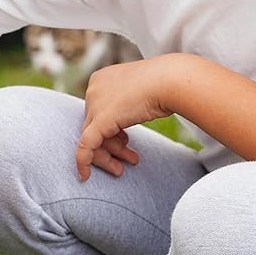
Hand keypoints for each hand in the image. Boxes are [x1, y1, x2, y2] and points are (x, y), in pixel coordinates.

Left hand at [76, 56, 172, 179]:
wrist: (171, 80)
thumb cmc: (165, 84)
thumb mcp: (141, 92)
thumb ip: (127, 104)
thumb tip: (124, 121)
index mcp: (101, 79)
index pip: (98, 112)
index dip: (111, 132)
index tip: (125, 143)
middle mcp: (93, 89)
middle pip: (94, 126)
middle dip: (110, 146)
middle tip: (125, 160)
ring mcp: (95, 104)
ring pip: (91, 137)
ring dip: (108, 155)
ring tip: (122, 168)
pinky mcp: (100, 120)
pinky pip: (86, 145)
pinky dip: (84, 161)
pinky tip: (85, 175)